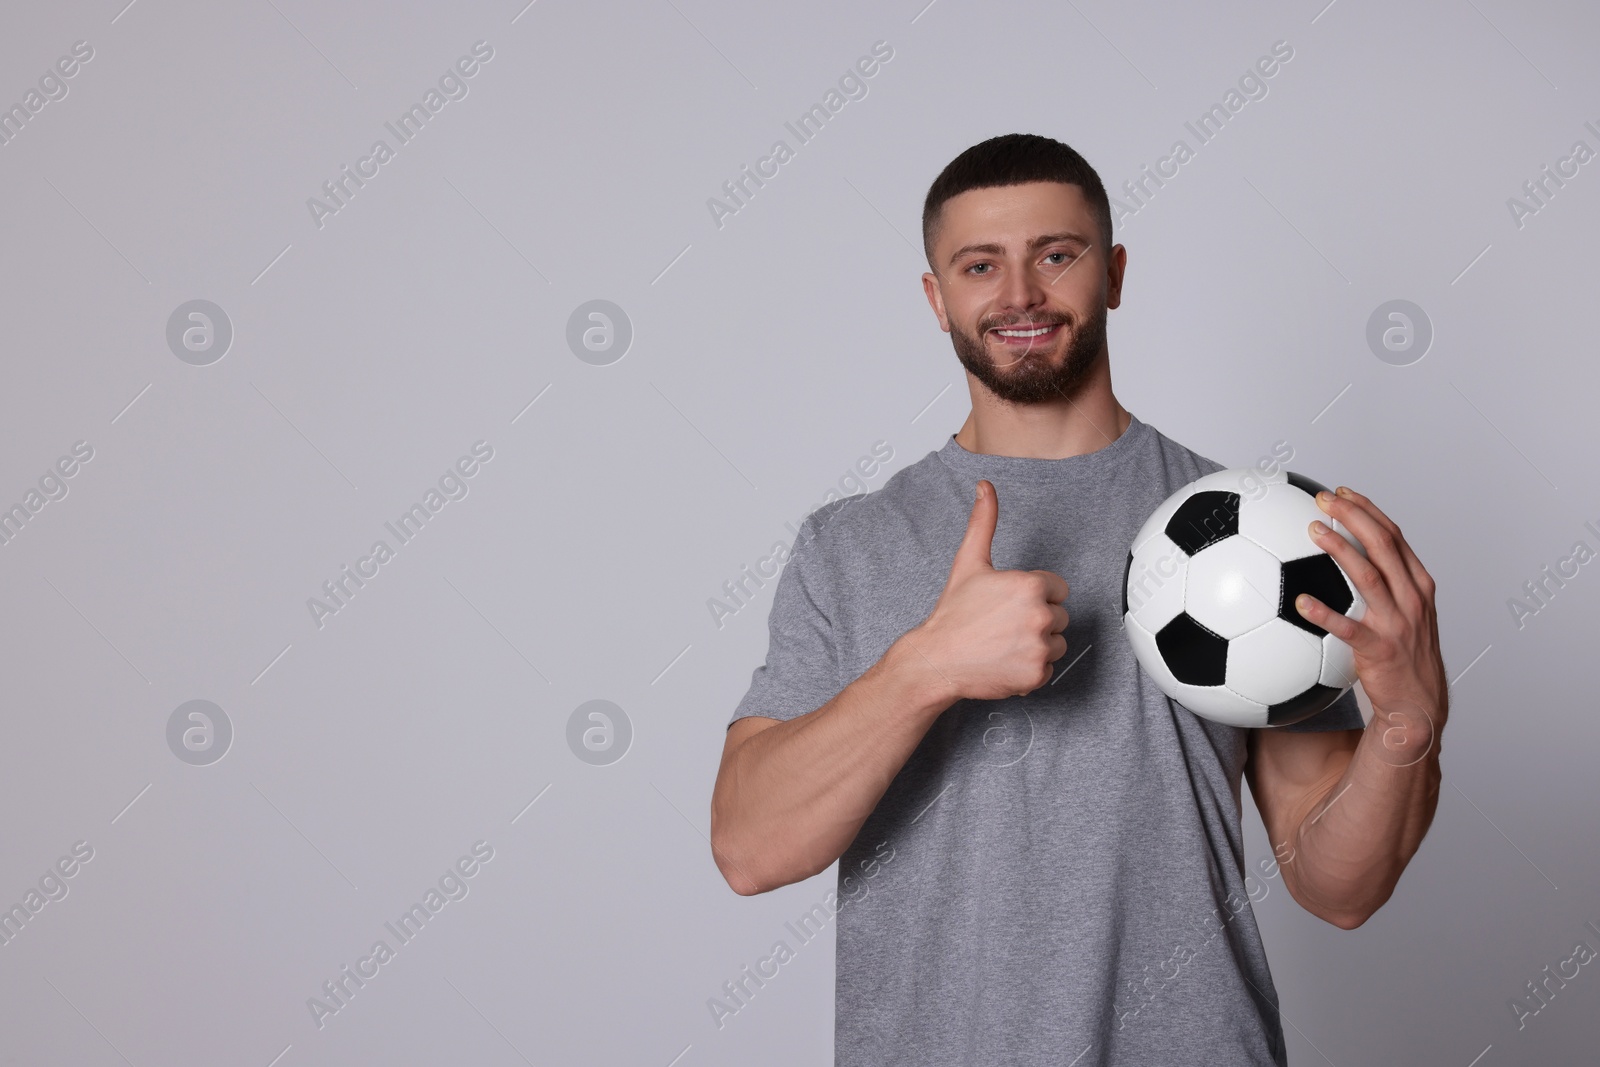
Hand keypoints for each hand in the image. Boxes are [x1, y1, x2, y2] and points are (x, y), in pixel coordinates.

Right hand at [909, 479, 1069, 700]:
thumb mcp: (969, 562)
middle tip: (1004, 624)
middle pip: (1059, 616)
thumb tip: (985, 488)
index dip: (1034, 595)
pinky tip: (1006, 659)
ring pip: (1058, 643)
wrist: (937, 659)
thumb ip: (984, 522)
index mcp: (1031, 586)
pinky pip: (1048, 668)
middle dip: (1037, 619)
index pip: (1057, 589)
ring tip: (1005, 642)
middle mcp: (1040, 616)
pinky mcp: (1037, 674)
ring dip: (1038, 644)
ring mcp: (1040, 647)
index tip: (1010, 603)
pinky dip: (1030, 667)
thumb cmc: (953, 614)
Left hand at [1296, 485, 1447, 756]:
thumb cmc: (1403, 657)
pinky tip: (1301, 602)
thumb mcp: (1403, 614)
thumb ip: (1382, 586)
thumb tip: (1344, 559)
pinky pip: (1349, 629)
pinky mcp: (1381, 650)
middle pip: (1384, 545)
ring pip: (1369, 577)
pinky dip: (1326, 613)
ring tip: (1313, 529)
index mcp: (1417, 586)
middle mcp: (1412, 599)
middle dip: (1354, 516)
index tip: (1343, 492)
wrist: (1417, 705)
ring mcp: (1398, 623)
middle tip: (1323, 498)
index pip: (1394, 536)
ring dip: (1340, 550)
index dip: (1368, 511)